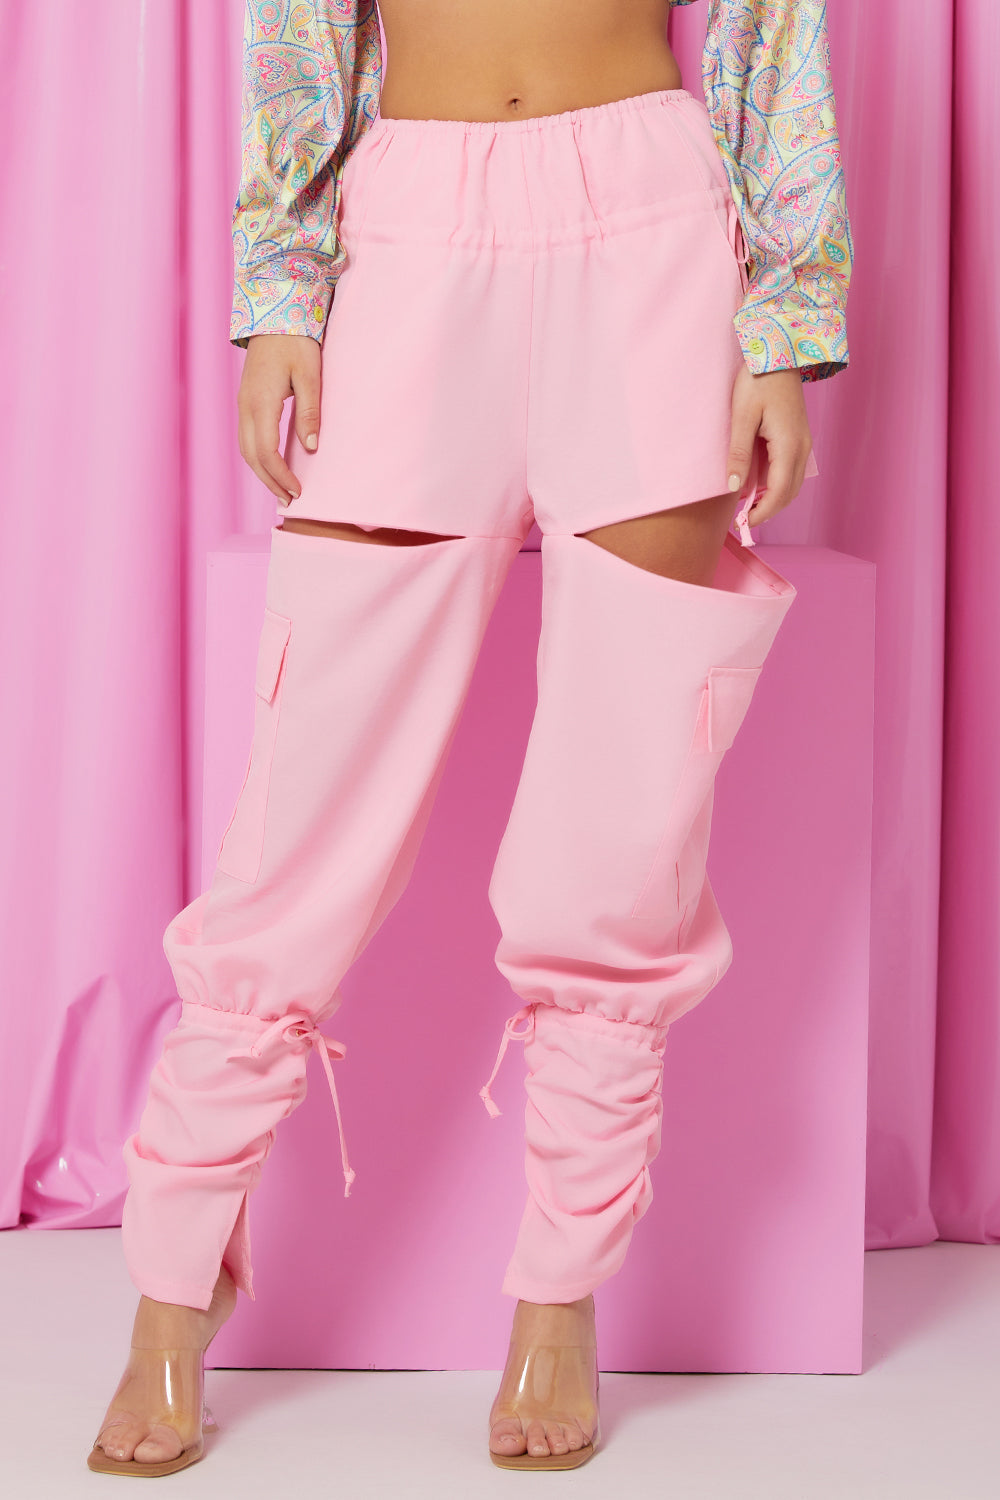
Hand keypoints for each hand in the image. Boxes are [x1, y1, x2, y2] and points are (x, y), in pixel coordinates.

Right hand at [237, 334, 321, 505]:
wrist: (274, 314)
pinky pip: (247, 437)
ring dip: (261, 472)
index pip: (266, 452)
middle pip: (252, 456)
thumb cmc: (295, 342)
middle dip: (269, 481)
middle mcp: (245, 407)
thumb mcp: (309, 375)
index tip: (297, 491)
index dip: (280, 476)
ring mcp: (243, 403)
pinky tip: (272, 465)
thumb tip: (310, 447)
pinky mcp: (246, 400)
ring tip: (281, 489)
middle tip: (290, 500)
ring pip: (246, 449)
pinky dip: (258, 457)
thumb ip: (309, 412)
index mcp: (260, 403)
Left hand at [726, 365, 812, 527]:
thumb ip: (739, 453)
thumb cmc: (758, 380)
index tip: (741, 523)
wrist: (780, 352)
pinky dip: (777, 484)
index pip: (778, 493)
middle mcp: (802, 448)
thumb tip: (734, 487)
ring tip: (748, 505)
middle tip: (742, 519)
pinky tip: (758, 484)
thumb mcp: (742, 416)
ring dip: (773, 499)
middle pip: (788, 493)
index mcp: (789, 446)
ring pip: (792, 484)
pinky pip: (792, 470)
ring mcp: (804, 442)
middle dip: (768, 510)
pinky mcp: (800, 437)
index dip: (761, 513)